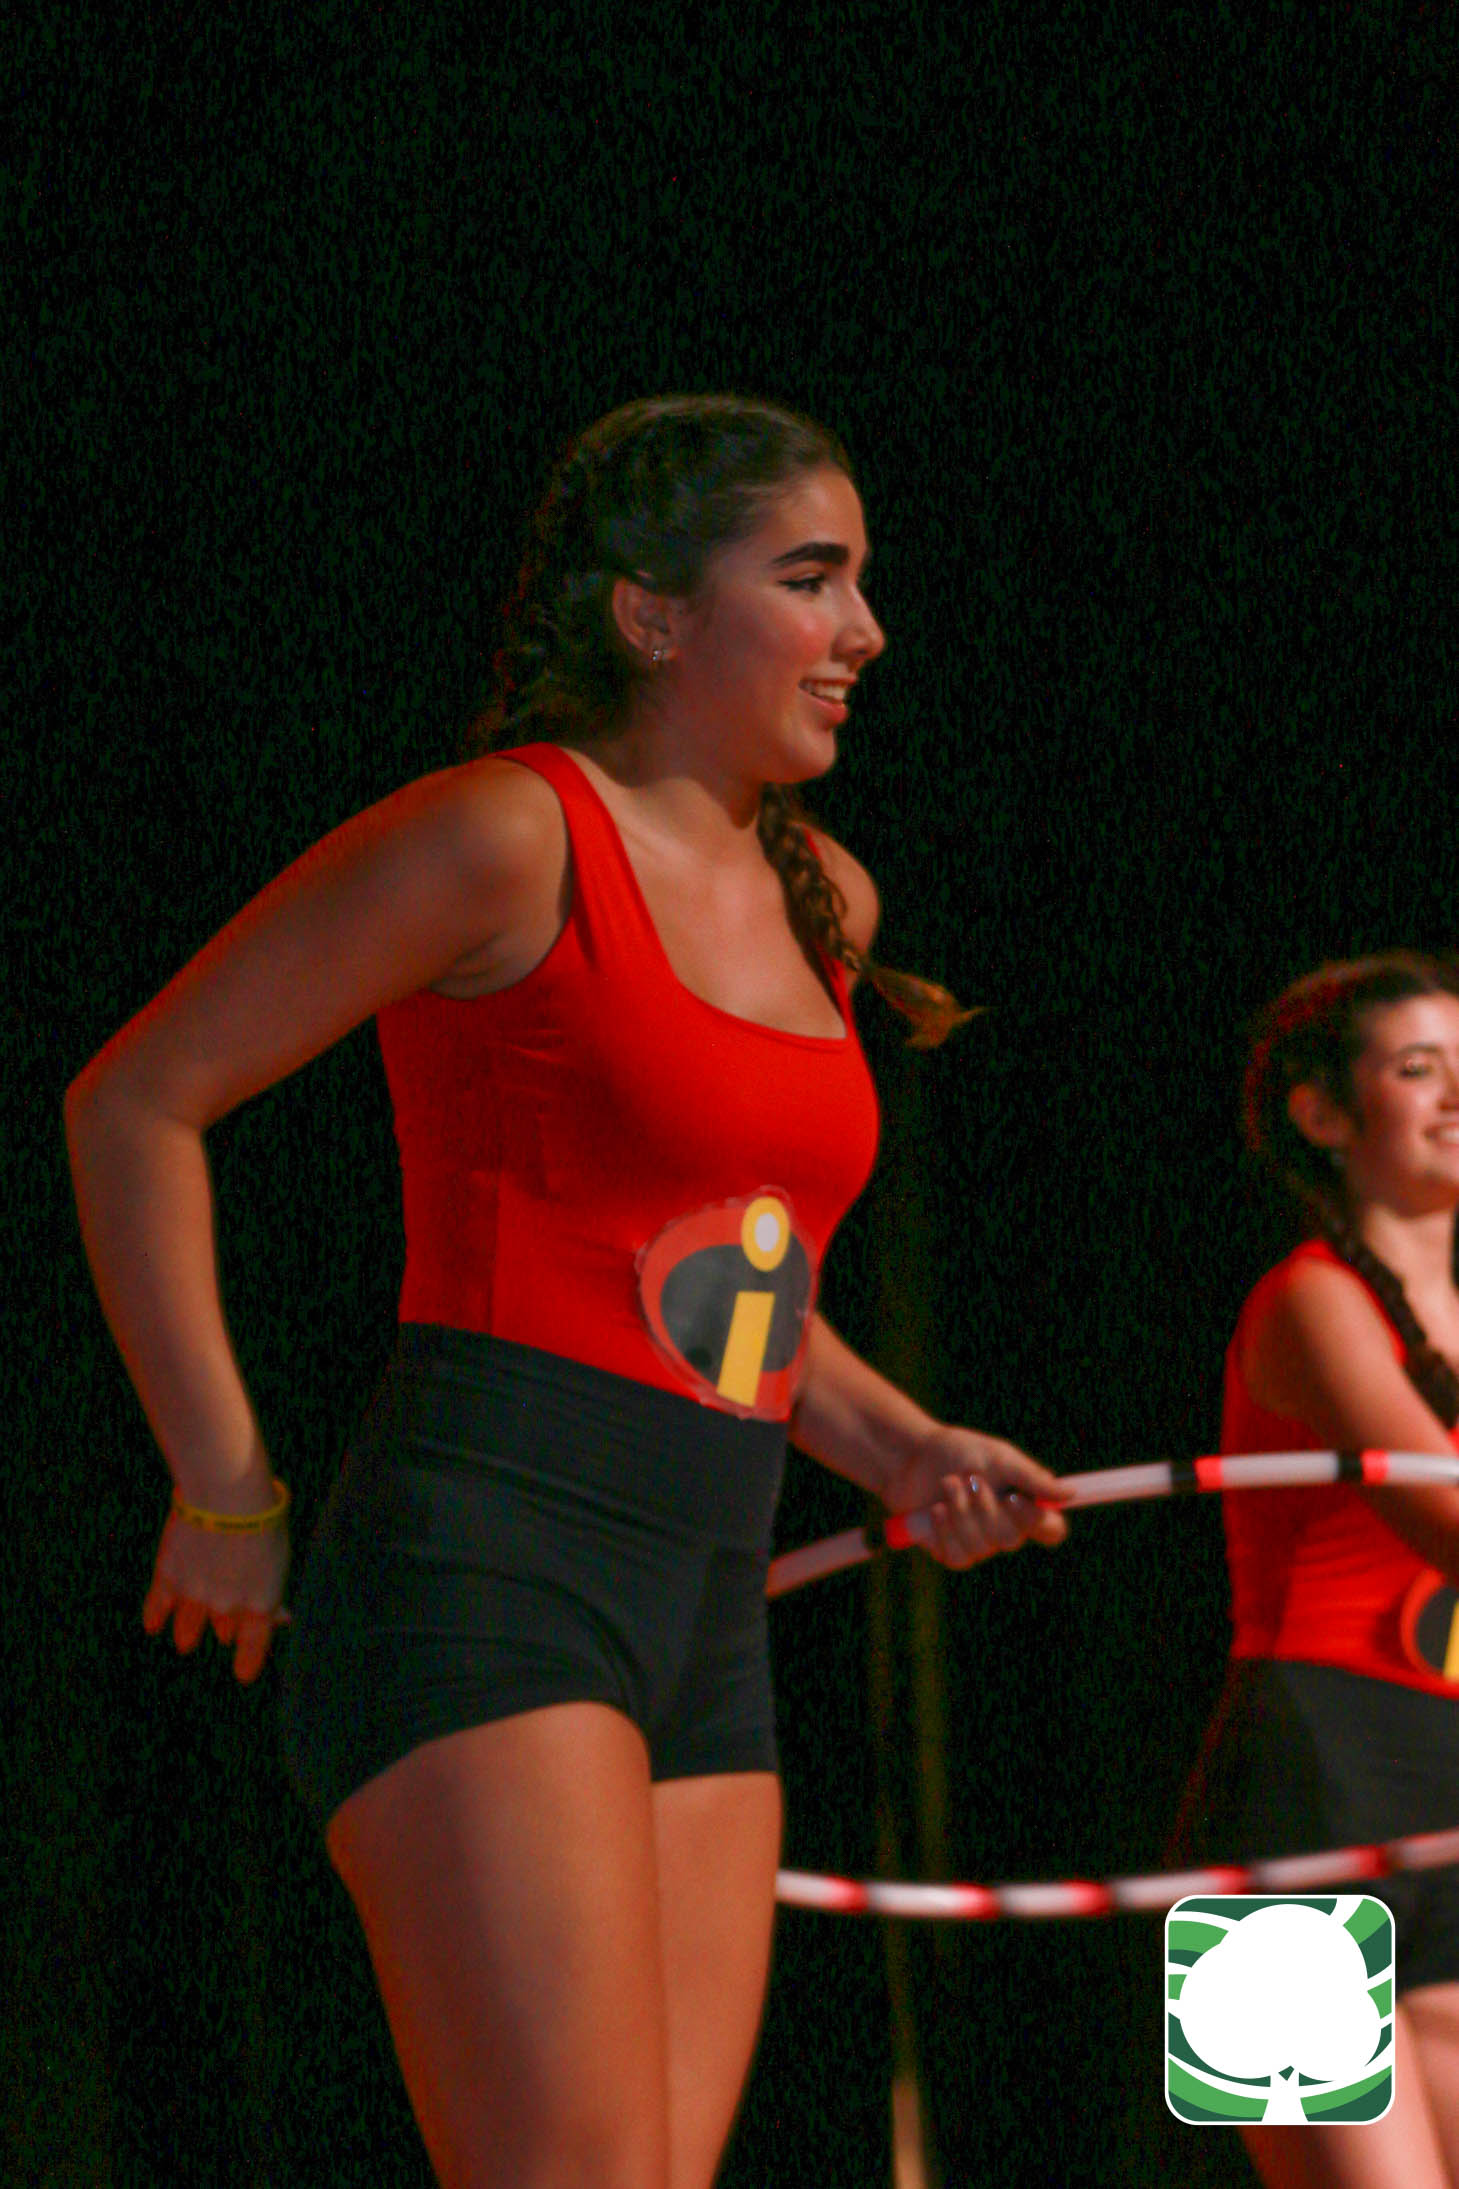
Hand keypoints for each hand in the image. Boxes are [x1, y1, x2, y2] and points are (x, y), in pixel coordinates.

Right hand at [142, 1507, 290, 1684]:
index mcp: (260, 1602)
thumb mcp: (279, 1556)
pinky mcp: (169, 1575)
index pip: (254, 1641)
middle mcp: (227, 1606)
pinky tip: (152, 1625)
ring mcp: (195, 1593)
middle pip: (225, 1625)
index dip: (249, 1660)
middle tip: (223, 1633)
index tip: (243, 1676)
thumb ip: (272, 1587)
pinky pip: (159, 1603)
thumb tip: (282, 1618)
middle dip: (225, 1627)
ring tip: (186, 1642)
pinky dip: (155, 1615)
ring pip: (189, 1624)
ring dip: (188, 1631)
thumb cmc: (265, 1518)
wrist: (228, 1500)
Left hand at [881, 1426, 1069, 1569]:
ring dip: (961, 1513)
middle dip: (985, 1507)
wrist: (911, 1458)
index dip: (1040, 1522)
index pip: (1051, 1530)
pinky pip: (958, 1555)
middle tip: (970, 1479)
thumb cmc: (959, 1452)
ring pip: (982, 1547)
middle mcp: (1005, 1528)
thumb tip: (1069, 1493)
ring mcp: (979, 1543)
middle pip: (1012, 1538)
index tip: (1015, 1499)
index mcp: (1024, 1504)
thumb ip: (1032, 1478)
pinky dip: (945, 1529)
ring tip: (947, 1485)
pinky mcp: (952, 1552)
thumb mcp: (998, 1458)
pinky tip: (935, 1510)